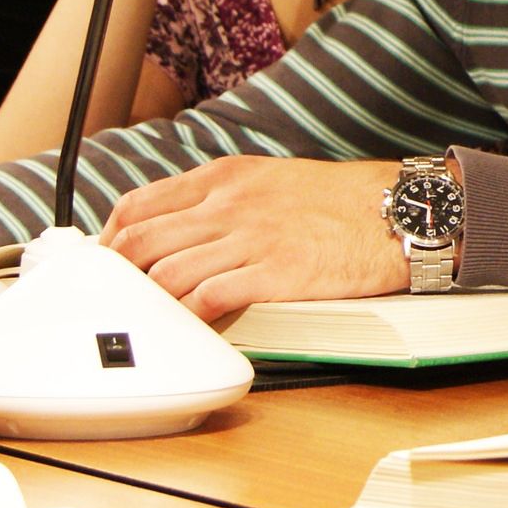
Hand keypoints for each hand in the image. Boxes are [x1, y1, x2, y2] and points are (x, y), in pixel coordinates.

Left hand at [99, 155, 408, 319]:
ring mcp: (250, 239)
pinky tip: (191, 330)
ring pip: (165, 274)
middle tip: (116, 302)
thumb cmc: (343, 200)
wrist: (399, 212)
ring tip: (151, 321)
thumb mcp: (271, 180)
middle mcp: (229, 204)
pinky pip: (208, 300)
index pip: (138, 205)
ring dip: (150, 304)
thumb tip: (177, 232)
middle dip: (116, 278)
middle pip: (139, 242)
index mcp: (225, 177)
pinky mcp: (276, 274)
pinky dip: (189, 319)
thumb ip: (222, 200)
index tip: (108, 265)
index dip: (110, 241)